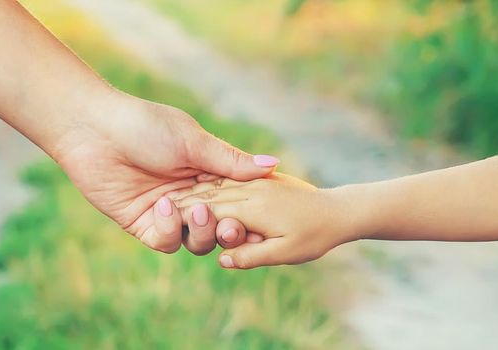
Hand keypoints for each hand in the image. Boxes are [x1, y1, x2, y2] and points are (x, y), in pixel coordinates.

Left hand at [49, 92, 276, 253]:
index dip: (252, 214)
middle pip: (222, 227)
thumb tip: (274, 165)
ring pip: (198, 241)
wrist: (93, 129)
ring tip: (196, 209)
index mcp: (209, 173)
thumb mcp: (194, 142)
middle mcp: (192, 196)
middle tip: (230, 223)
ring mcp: (169, 212)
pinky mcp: (143, 224)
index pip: (240, 202)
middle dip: (229, 229)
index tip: (262, 220)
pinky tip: (163, 207)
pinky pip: (166, 242)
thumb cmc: (145, 125)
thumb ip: (232, 161)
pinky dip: (170, 230)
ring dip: (202, 231)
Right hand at [170, 173, 359, 268]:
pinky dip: (212, 182)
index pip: (208, 210)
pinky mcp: (263, 181)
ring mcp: (257, 184)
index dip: (184, 216)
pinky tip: (200, 184)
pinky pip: (230, 179)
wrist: (340, 211)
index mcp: (252, 208)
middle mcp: (251, 192)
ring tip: (171, 194)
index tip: (162, 216)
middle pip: (207, 195)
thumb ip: (252, 255)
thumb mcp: (285, 252)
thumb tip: (222, 259)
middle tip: (157, 204)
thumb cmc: (315, 235)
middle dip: (182, 201)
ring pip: (217, 184)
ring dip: (194, 190)